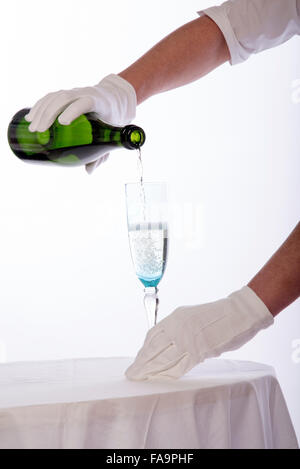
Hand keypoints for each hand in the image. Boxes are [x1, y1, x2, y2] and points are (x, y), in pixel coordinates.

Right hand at [24, 74, 136, 173]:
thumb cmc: (113, 119)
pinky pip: (51, 97)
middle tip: (40, 131)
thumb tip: (89, 170)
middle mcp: (86, 94)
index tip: (63, 123)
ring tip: (33, 128)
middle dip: (49, 114)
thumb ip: (102, 153)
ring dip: (41, 111)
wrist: (115, 99)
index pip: (85, 102)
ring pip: (55, 97)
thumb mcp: (111, 135)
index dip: (74, 110)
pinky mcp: (68, 94)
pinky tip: (30, 118)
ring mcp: (76, 92)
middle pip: (65, 98)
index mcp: (99, 103)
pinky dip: (39, 106)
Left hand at [125, 286, 273, 380]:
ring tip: (142, 379)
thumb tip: (166, 343)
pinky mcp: (199, 352)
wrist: (238, 313)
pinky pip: (180, 367)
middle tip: (132, 374)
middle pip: (154, 350)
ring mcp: (188, 340)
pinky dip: (169, 374)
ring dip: (151, 372)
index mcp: (176, 318)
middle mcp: (178, 328)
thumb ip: (178, 328)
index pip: (152, 336)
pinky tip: (162, 379)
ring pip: (164, 360)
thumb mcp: (191, 316)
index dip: (143, 350)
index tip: (137, 359)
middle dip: (142, 364)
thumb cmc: (217, 315)